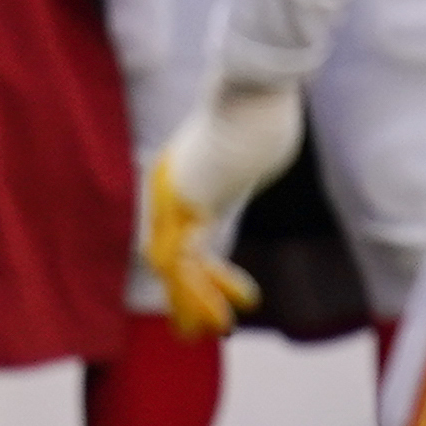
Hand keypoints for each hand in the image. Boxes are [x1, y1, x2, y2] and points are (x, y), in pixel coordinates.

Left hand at [140, 75, 303, 341]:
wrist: (253, 93)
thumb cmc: (261, 110)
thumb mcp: (251, 142)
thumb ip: (245, 158)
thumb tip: (261, 155)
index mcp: (182, 178)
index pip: (176, 234)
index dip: (189, 270)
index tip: (211, 295)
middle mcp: (169, 191)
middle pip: (164, 253)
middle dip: (181, 297)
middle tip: (193, 332)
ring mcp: (175, 198)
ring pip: (172, 264)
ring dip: (193, 303)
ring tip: (213, 333)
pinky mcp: (189, 205)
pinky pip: (190, 259)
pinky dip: (205, 291)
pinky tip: (228, 313)